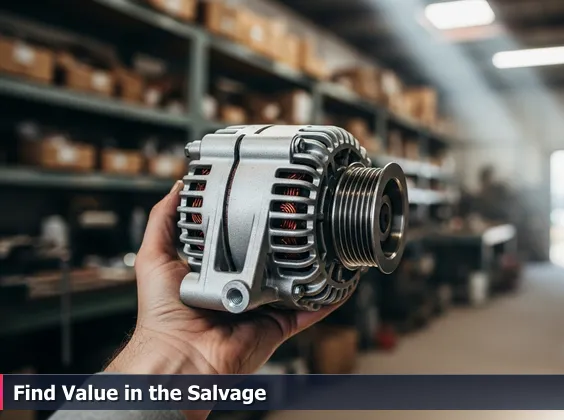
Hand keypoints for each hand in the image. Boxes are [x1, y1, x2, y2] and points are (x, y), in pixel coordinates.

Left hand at [106, 181, 335, 376]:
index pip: (239, 244)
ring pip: (292, 285)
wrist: (180, 354)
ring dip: (309, 270)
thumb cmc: (162, 316)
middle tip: (301, 222)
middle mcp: (239, 291)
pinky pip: (307, 313)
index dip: (252, 227)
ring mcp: (260, 309)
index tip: (266, 206)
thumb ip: (163, 221)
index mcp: (214, 275)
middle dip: (284, 246)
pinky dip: (325, 301)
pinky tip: (338, 284)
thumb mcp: (154, 257)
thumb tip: (177, 190)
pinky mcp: (276, 326)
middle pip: (269, 263)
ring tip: (324, 246)